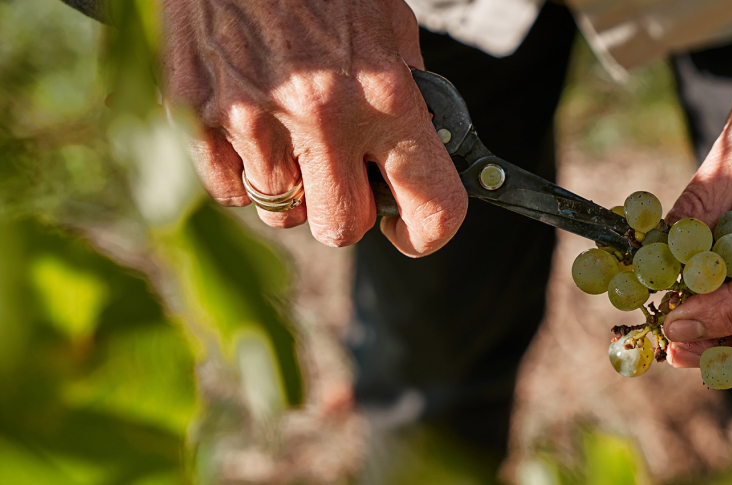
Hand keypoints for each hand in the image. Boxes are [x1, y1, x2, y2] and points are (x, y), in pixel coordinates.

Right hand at [163, 0, 466, 252]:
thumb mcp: (389, 25)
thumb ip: (408, 95)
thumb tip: (421, 153)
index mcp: (385, 93)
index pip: (431, 205)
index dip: (426, 233)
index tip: (410, 228)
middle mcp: (322, 114)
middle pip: (342, 228)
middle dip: (348, 211)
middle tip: (344, 177)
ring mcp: (254, 118)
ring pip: (282, 211)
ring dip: (293, 187)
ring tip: (291, 133)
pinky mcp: (198, 115)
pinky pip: (229, 192)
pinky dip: (243, 173)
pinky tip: (253, 128)